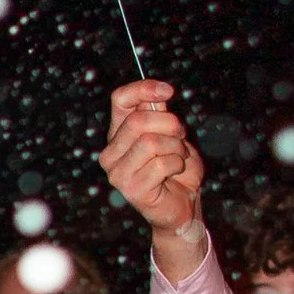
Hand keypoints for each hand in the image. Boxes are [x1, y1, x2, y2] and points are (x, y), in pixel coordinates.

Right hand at [100, 80, 208, 273]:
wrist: (183, 204)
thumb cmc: (176, 169)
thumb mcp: (172, 134)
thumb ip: (161, 114)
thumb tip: (160, 95)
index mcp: (117, 133)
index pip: (120, 99)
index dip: (144, 89)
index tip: (169, 92)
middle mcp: (111, 152)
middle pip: (139, 121)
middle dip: (170, 125)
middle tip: (180, 136)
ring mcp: (117, 173)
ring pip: (151, 142)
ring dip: (176, 147)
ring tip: (178, 157)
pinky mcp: (131, 189)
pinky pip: (161, 164)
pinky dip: (177, 164)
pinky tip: (174, 172)